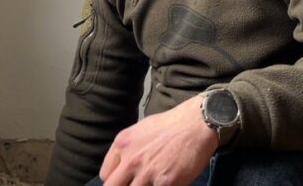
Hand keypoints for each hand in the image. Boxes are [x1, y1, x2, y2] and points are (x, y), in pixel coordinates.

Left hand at [100, 95, 218, 184]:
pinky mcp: (165, 183)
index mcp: (122, 144)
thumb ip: (129, 149)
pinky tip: (166, 183)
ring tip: (152, 182)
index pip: (105, 175)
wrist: (197, 124)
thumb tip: (124, 165)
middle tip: (137, 183)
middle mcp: (130, 159)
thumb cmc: (171, 125)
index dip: (116, 181)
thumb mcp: (141, 130)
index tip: (125, 181)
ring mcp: (147, 172)